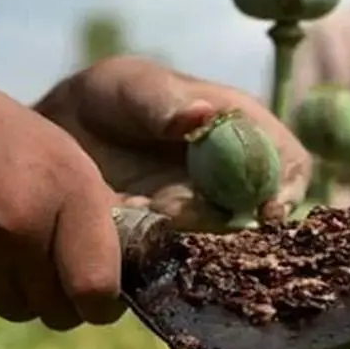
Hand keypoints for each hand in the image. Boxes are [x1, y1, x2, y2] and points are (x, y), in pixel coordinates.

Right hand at [0, 52, 124, 329]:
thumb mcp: (56, 150)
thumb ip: (94, 205)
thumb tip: (132, 246)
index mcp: (70, 192)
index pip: (100, 289)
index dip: (105, 300)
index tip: (101, 292)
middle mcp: (27, 231)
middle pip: (63, 311)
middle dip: (63, 296)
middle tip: (50, 260)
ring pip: (24, 311)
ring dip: (23, 291)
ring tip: (4, 240)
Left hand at [34, 55, 311, 231]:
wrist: (60, 137)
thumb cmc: (109, 98)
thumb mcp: (130, 86)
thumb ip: (162, 101)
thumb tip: (203, 114)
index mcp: (244, 130)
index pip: (289, 163)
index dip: (287, 188)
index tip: (266, 210)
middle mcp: (234, 179)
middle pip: (260, 215)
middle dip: (225, 222)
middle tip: (169, 209)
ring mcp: (206, 215)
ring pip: (221, 244)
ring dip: (184, 238)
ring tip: (134, 211)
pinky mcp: (173, 245)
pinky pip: (181, 262)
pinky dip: (156, 254)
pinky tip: (122, 230)